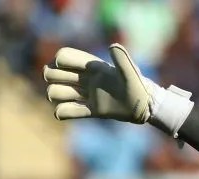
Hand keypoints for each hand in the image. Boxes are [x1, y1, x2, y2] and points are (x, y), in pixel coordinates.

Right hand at [43, 44, 192, 135]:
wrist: (146, 108)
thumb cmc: (139, 88)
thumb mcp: (130, 74)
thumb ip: (122, 60)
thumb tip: (113, 46)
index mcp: (92, 67)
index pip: (64, 56)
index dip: (60, 60)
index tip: (64, 65)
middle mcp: (86, 79)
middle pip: (52, 72)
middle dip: (54, 77)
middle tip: (72, 85)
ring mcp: (87, 94)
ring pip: (56, 92)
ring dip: (57, 95)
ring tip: (75, 99)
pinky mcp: (92, 110)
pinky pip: (68, 111)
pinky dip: (62, 112)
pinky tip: (63, 113)